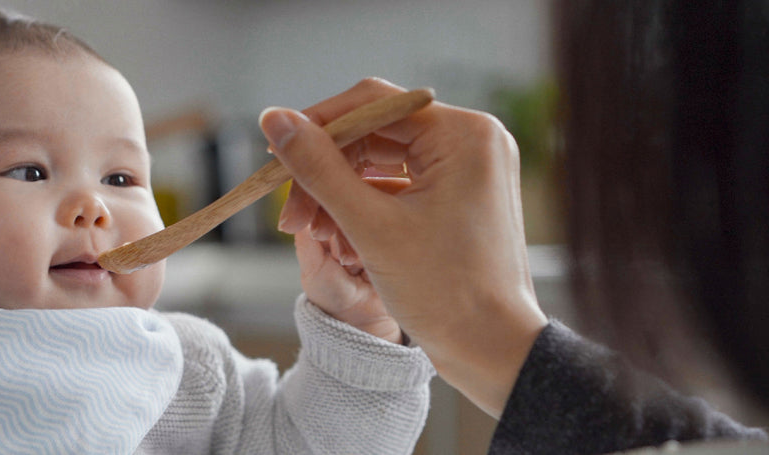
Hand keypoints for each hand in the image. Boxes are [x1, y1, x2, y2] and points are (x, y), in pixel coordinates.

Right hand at [259, 78, 547, 417]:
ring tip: (310, 229)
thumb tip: (275, 120)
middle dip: (326, 171)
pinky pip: (400, 183)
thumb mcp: (370, 226)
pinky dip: (365, 204)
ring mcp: (468, 168)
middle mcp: (473, 141)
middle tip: (291, 212)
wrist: (493, 350)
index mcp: (465, 135)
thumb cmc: (446, 292)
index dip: (318, 125)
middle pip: (375, 133)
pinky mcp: (459, 194)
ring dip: (340, 191)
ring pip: (382, 161)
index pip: (373, 103)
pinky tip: (337, 234)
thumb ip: (319, 168)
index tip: (276, 150)